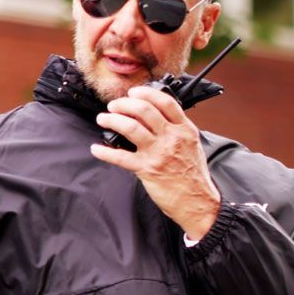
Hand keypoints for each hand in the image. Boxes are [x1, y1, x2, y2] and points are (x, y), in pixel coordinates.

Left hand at [90, 85, 222, 239]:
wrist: (196, 201)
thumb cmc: (193, 176)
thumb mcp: (192, 145)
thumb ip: (177, 129)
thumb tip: (156, 117)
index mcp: (184, 130)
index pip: (165, 102)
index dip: (146, 93)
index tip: (133, 93)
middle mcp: (171, 138)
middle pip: (144, 110)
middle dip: (123, 104)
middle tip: (114, 106)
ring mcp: (159, 153)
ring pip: (130, 127)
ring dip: (112, 120)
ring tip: (104, 119)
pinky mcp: (147, 169)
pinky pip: (120, 157)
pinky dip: (105, 152)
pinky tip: (96, 149)